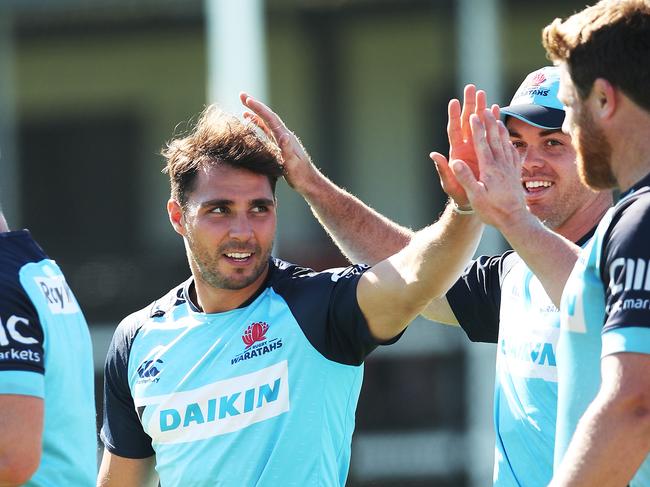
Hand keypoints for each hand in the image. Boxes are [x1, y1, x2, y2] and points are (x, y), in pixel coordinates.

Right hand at [240, 92, 317, 192]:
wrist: (308, 182)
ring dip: (256, 113)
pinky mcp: (280, 146)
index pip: (270, 118)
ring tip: (243, 106)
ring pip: (266, 122)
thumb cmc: (300, 175)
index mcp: (285, 137)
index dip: (258, 108)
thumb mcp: (292, 164)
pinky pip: (267, 131)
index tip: (246, 100)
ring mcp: (282, 140)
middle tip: (241, 95)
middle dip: (255, 105)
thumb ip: (287, 150)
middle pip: (267, 116)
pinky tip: (251, 124)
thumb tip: (284, 136)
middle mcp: (284, 135)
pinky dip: (258, 124)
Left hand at [431, 85, 499, 207]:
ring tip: (483, 93)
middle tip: (471, 89)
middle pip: (467, 121)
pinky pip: (490, 132)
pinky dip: (492, 121)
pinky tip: (497, 109)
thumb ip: (442, 169)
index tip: (454, 101)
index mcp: (456, 152)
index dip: (454, 116)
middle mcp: (466, 146)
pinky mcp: (486, 150)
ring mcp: (476, 147)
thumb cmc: (458, 194)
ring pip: (478, 124)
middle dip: (469, 105)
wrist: (473, 200)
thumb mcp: (449, 183)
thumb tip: (433, 154)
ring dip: (481, 108)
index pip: (454, 130)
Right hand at [450, 109, 527, 228]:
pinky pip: (513, 152)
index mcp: (489, 169)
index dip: (477, 128)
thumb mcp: (476, 196)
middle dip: (489, 121)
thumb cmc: (492, 210)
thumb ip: (466, 177)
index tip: (473, 114)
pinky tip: (510, 140)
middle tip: (484, 107)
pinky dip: (510, 142)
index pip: (481, 144)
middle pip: (494, 138)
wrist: (515, 220)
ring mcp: (510, 168)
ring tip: (497, 116)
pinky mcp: (515, 173)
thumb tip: (455, 161)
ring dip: (499, 128)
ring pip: (505, 142)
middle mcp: (501, 164)